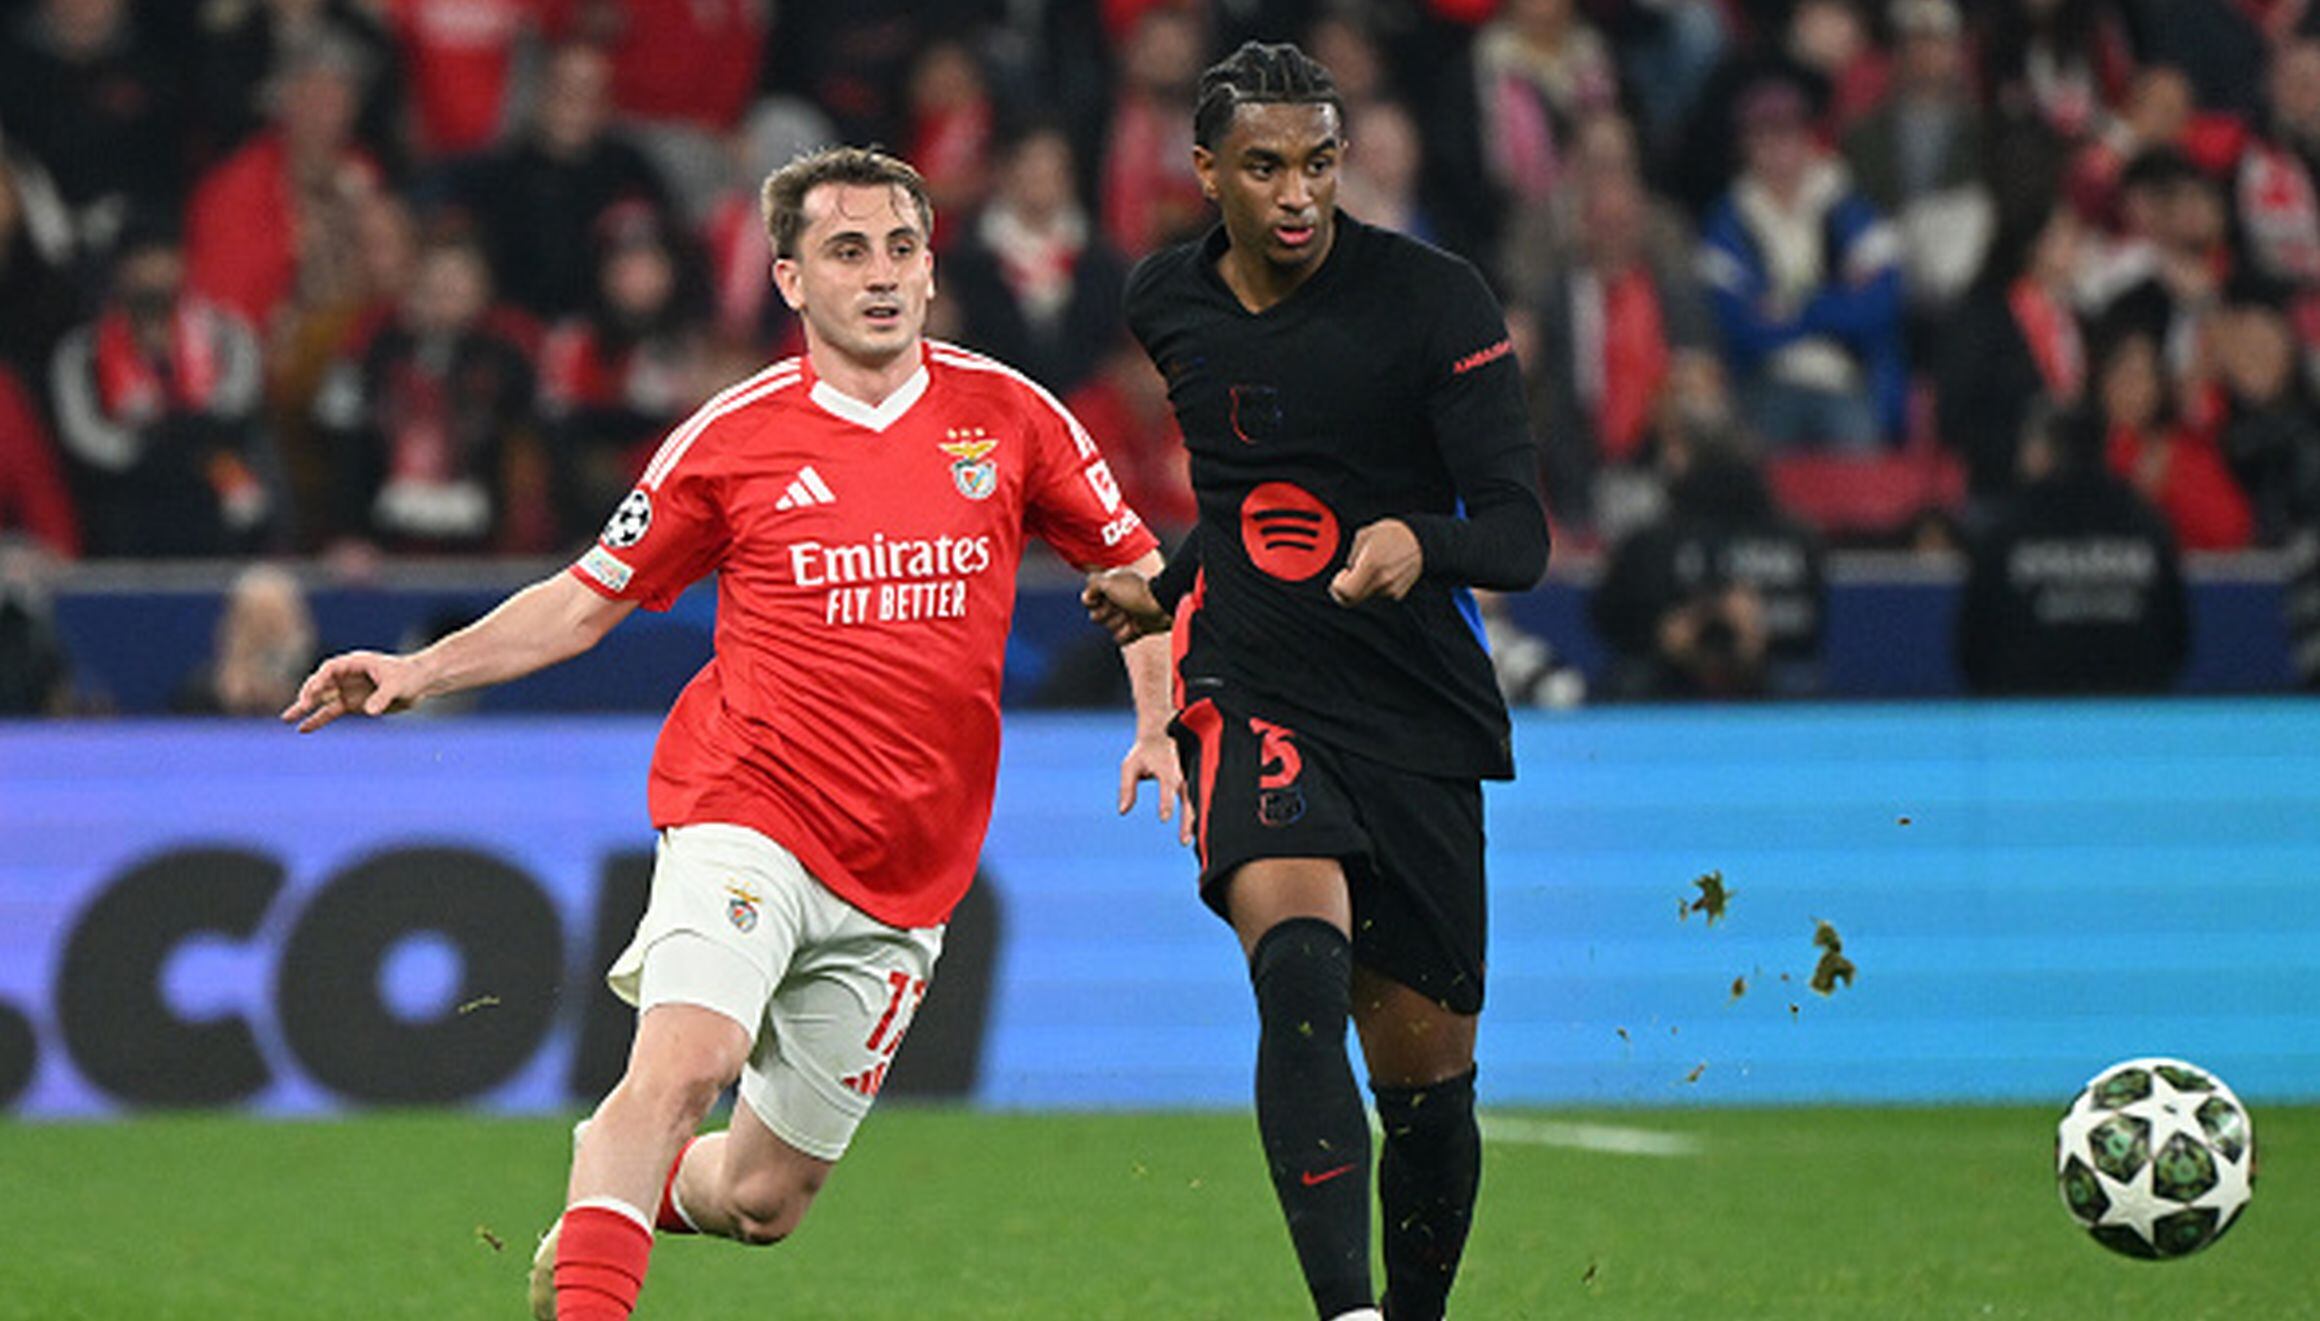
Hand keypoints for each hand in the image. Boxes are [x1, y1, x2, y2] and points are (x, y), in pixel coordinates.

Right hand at [280, 650, 424, 731]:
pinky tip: (303, 728)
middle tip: (300, 707)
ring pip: (321, 700)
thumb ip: (382, 697)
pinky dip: (318, 720)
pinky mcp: (353, 704)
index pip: (329, 670)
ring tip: (286, 719)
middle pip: (321, 684)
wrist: (420, 683)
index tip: (312, 694)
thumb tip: (370, 711)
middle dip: (309, 694)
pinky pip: (330, 712)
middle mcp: (347, 676)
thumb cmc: (409, 676)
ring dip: (304, 708)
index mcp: (355, 663)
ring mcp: (348, 690)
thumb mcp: (397, 685)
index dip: (319, 681)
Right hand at [1083, 569, 1171, 643]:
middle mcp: (1118, 599)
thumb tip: (1087, 597)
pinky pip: (1121, 639)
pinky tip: (1136, 627)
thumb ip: (1092, 584)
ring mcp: (1127, 614)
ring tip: (1132, 616)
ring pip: (1109, 628)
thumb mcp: (1109, 581)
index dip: (1093, 602)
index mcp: (1112, 585)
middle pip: (1096, 616)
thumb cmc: (1136, 592)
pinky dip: (1127, 634)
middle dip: (1106, 614)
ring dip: (1119, 623)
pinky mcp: (1137, 628)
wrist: (1163, 606)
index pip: (1089, 599)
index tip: (1103, 597)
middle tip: (1120, 607)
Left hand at [1118, 732, 1192, 845]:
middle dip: (1187, 820)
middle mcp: (1182, 774)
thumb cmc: (1144, 753)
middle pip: (1188, 799)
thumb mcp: (1130, 765)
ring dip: (1193, 822)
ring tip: (1187, 841)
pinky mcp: (1195, 782)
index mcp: (1167, 767)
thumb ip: (1127, 787)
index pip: (1168, 787)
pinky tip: (1196, 833)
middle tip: (1183, 841)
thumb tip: (1123, 811)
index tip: (1164, 818)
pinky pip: (1199, 801)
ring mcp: (1192, 778)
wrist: (1163, 734)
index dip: (1166, 802)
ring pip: (1196, 802)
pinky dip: (1199, 816)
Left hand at [1328, 519, 1421, 604]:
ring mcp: (1390, 589)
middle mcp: (1381, 581)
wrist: (1422, 540)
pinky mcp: (1398, 594)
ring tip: (1373, 566)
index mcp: (1370, 565)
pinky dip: (1375, 586)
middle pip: (1352, 599)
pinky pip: (1378, 594)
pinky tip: (1383, 570)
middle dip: (1346, 588)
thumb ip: (1352, 555)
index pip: (1345, 592)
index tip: (1342, 574)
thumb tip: (1349, 568)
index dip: (1337, 586)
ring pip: (1365, 596)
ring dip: (1362, 585)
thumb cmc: (1393, 533)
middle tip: (1350, 574)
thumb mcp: (1364, 534)